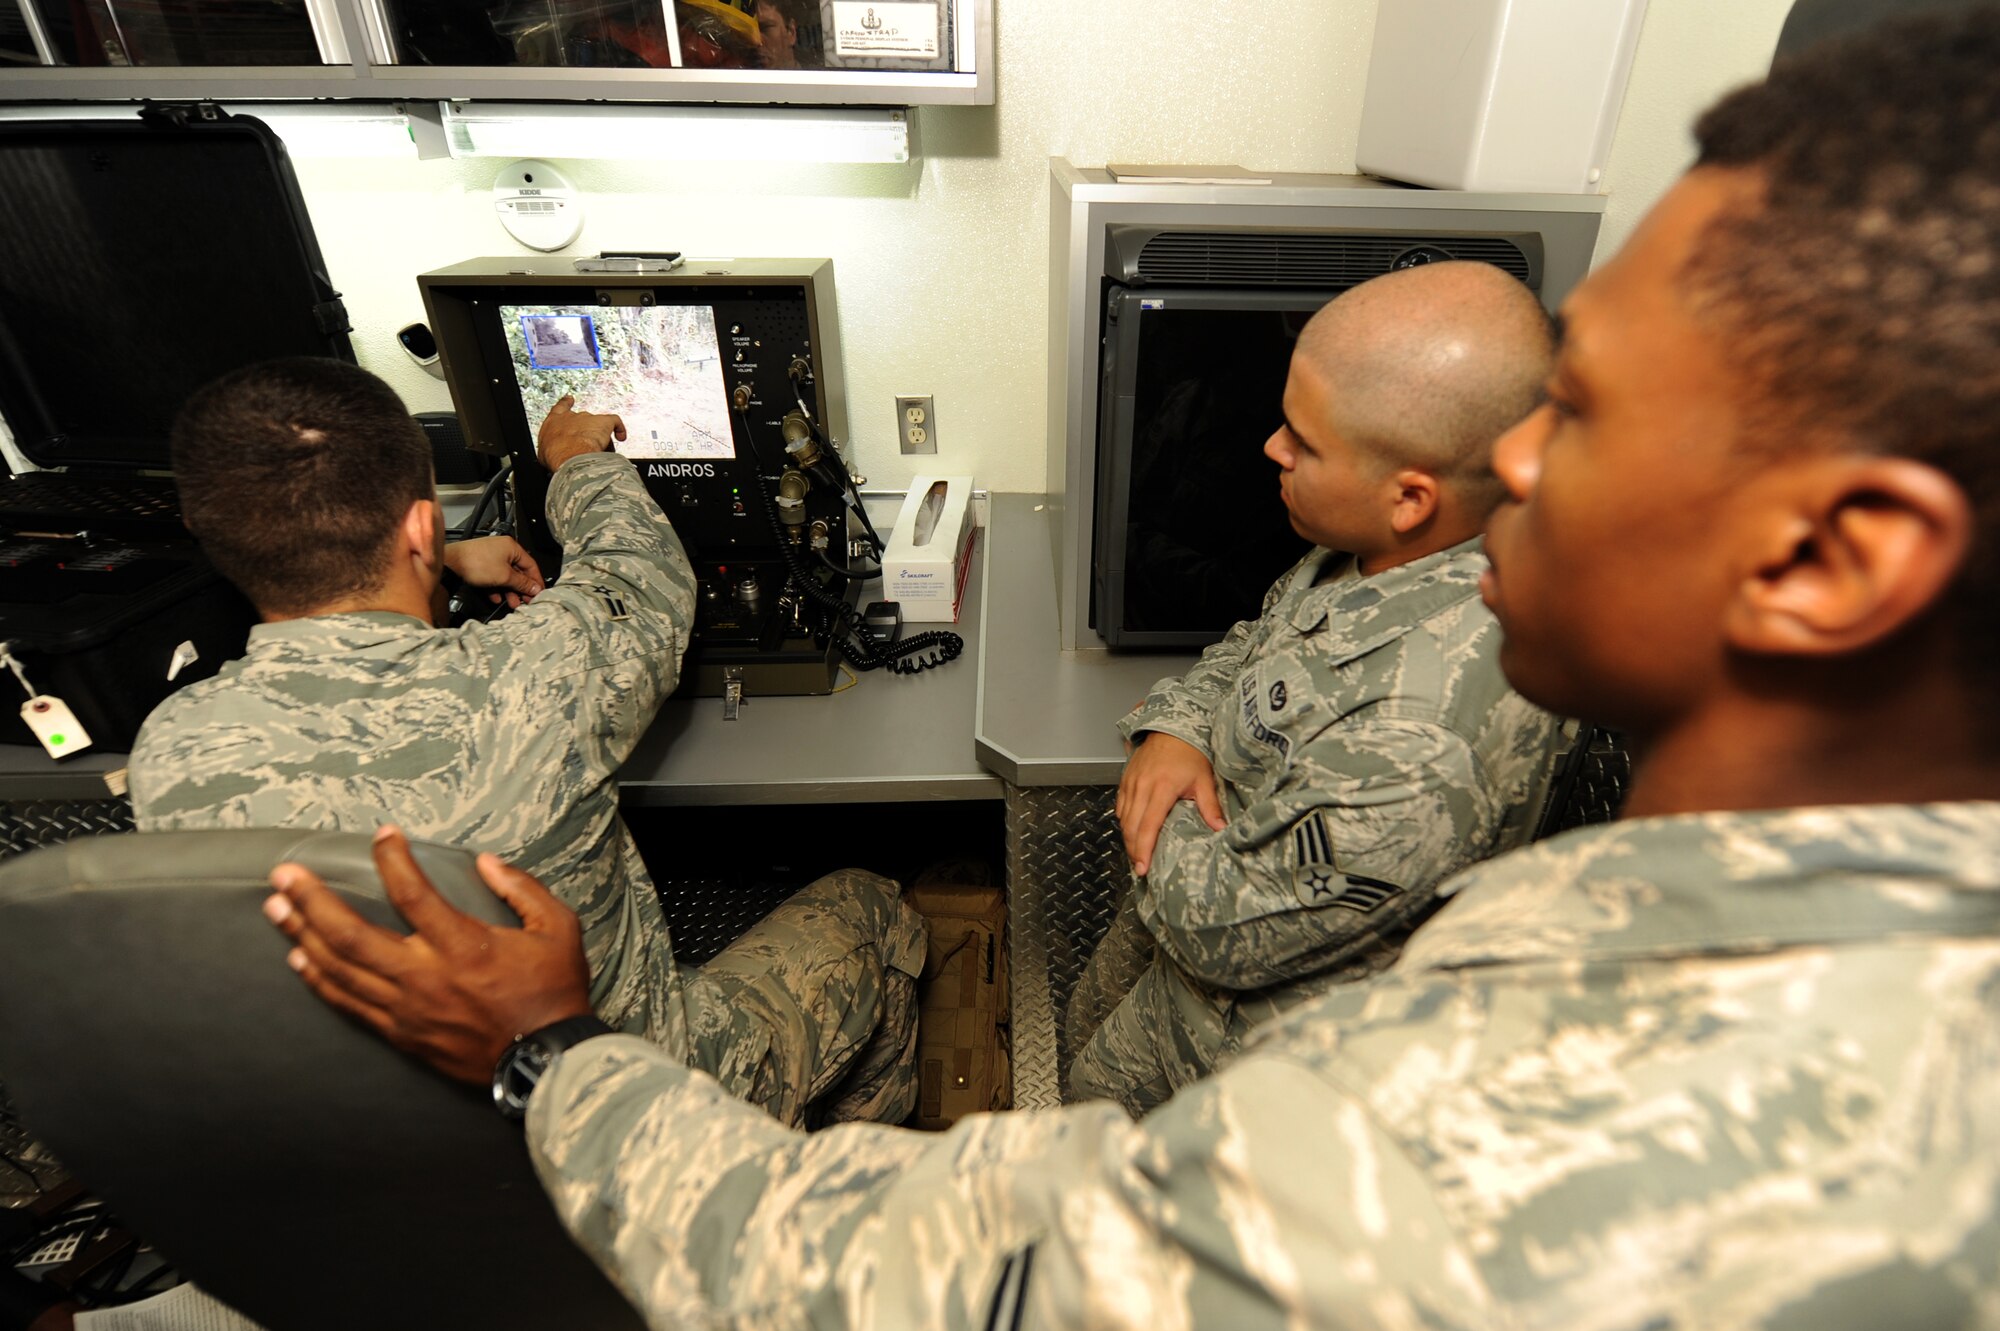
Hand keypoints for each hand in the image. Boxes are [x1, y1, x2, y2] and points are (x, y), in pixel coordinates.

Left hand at [263, 825, 595, 1084]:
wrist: (547, 1061)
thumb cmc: (554, 993)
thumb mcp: (558, 929)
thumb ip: (522, 890)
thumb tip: (485, 863)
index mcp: (463, 946)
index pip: (412, 893)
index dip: (392, 859)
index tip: (384, 835)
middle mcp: (425, 976)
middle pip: (351, 934)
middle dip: (311, 900)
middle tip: (284, 874)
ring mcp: (407, 1008)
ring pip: (340, 969)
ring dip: (303, 936)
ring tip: (276, 908)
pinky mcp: (401, 1033)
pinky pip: (348, 1004)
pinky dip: (319, 981)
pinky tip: (299, 960)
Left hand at [443, 535, 543, 607]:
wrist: (449, 563)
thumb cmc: (474, 562)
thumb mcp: (504, 576)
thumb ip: (522, 583)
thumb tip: (534, 587)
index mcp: (512, 547)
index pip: (531, 565)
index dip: (535, 581)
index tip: (538, 593)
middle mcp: (502, 550)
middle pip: (518, 572)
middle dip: (521, 588)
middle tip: (525, 601)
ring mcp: (490, 557)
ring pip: (505, 576)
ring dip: (509, 590)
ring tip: (512, 603)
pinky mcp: (480, 564)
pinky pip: (493, 577)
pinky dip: (496, 587)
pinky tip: (496, 597)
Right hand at [537, 394, 626, 471]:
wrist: (569, 457)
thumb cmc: (556, 457)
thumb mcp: (545, 454)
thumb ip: (551, 449)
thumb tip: (555, 457)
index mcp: (554, 421)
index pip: (560, 408)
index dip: (566, 404)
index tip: (569, 400)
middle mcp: (572, 417)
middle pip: (582, 419)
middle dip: (586, 431)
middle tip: (587, 445)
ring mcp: (588, 418)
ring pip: (597, 424)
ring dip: (600, 436)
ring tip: (601, 451)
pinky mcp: (604, 422)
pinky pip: (615, 422)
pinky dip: (619, 428)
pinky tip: (621, 436)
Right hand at [1116, 732, 1226, 876]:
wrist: (1171, 727)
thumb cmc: (1190, 752)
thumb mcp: (1204, 779)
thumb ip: (1210, 806)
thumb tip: (1220, 829)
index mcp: (1161, 788)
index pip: (1148, 826)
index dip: (1144, 850)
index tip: (1143, 868)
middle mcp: (1142, 787)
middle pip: (1131, 827)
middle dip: (1134, 851)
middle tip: (1140, 869)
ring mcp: (1131, 783)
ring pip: (1123, 819)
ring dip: (1128, 838)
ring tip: (1136, 855)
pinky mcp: (1125, 779)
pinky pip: (1120, 807)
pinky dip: (1124, 822)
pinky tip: (1131, 832)